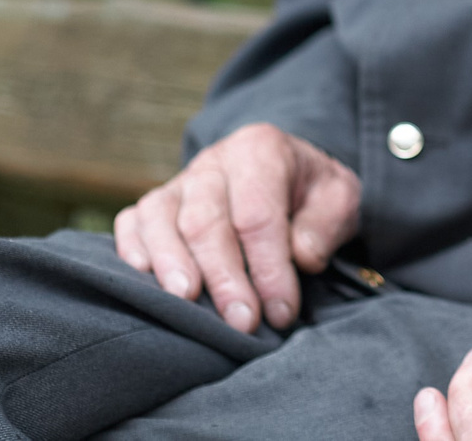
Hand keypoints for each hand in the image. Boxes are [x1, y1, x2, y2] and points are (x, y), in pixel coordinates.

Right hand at [113, 123, 361, 333]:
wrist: (288, 174)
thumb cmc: (312, 195)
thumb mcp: (339, 199)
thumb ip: (325, 225)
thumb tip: (301, 257)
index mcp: (260, 150)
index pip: (257, 215)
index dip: (268, 268)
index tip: (281, 311)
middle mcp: (214, 162)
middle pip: (205, 221)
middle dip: (224, 277)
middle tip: (242, 322)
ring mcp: (180, 182)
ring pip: (161, 219)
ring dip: (172, 265)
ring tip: (185, 303)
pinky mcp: (155, 204)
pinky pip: (132, 222)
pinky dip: (132, 248)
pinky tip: (143, 281)